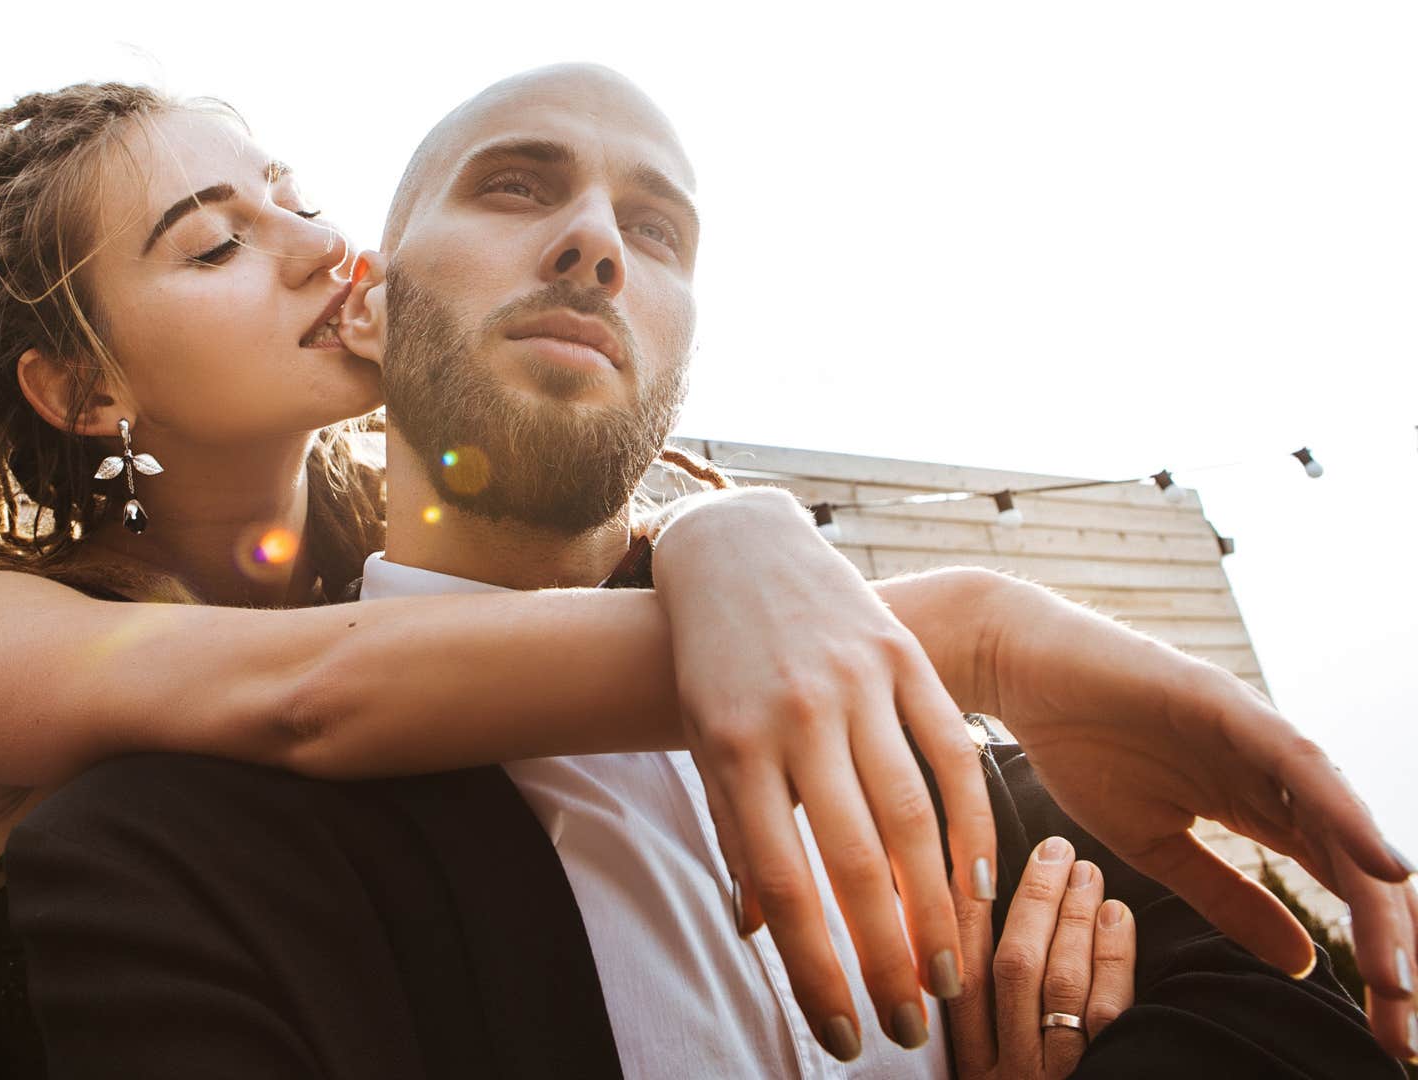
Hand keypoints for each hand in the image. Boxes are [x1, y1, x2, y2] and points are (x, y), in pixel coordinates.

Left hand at [651, 487, 998, 1059]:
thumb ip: (740, 835)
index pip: (782, 884)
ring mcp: (854, 682)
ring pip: (912, 815)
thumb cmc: (714, 667)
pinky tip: (983, 884)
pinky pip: (952, 751)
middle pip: (854, 861)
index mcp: (733, 749)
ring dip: (939, 908)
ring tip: (953, 974)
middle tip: (914, 1027)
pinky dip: (975, 822)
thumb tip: (762, 936)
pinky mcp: (901, 655)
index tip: (842, 1034)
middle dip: (887, 958)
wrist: (737, 551)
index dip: (816, 970)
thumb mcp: (707, 748)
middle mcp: (796, 716)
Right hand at [950, 836, 1136, 1079]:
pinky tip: (1117, 917)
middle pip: (1010, 966)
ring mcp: (1050, 1078)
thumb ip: (980, 1023)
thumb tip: (973, 935)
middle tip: (1052, 848)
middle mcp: (1002, 1071)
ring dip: (1074, 917)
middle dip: (1032, 900)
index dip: (965, 908)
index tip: (977, 854)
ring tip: (1086, 870)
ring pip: (1058, 983)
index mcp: (965, 1066)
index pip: (957, 971)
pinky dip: (1113, 958)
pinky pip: (1107, 1014)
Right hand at [971, 572, 1417, 1058]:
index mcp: (1260, 804)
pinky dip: (1346, 814)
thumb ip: (1227, 899)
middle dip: (1388, 944)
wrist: (1020, 671)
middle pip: (1356, 864)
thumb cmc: (1078, 746)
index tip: (1392, 1026)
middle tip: (1407, 1025)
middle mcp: (1276, 771)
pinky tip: (1383, 864)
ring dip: (1381, 901)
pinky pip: (1301, 766)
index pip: (1339, 883)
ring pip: (1341, 825)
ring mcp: (1258, 735)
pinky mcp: (1229, 704)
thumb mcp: (1154, 848)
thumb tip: (1303, 961)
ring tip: (1402, 974)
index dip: (1372, 950)